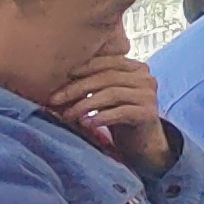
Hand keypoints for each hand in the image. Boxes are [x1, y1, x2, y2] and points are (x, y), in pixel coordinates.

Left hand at [55, 54, 170, 170]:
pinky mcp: (148, 114)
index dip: (84, 67)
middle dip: (77, 88)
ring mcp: (149, 95)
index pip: (108, 61)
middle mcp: (146, 78)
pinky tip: (86, 123)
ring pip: (111, 94)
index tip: (63, 76)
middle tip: (54, 100)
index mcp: (136, 68)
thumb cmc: (118, 115)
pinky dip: (100, 117)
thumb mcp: (106, 94)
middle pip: (107, 77)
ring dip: (84, 104)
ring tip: (67, 115)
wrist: (142, 141)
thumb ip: (94, 82)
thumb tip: (57, 77)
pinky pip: (121, 112)